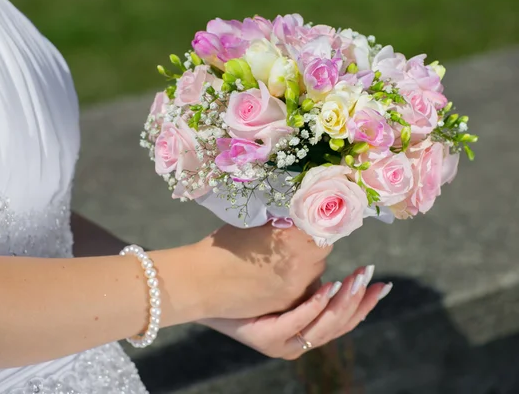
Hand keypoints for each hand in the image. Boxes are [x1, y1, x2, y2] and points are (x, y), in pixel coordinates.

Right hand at [192, 223, 331, 319]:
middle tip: (295, 239)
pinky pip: (306, 289)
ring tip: (284, 258)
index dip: (316, 222)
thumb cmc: (223, 246)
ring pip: (318, 271)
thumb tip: (303, 213)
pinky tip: (279, 275)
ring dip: (308, 263)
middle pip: (324, 248)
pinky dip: (299, 281)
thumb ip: (284, 220)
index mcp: (293, 236)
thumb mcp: (255, 223)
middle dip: (313, 243)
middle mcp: (301, 262)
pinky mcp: (288, 303)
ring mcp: (296, 285)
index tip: (309, 220)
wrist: (201, 281)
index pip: (323, 225)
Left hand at [199, 266, 392, 359]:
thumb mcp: (281, 274)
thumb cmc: (240, 275)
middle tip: (371, 276)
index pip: (344, 318)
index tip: (382, 283)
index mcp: (304, 326)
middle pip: (340, 325)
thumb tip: (328, 241)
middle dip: (359, 300)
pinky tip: (327, 287)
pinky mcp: (267, 339)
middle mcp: (297, 340)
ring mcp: (282, 343)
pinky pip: (297, 323)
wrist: (201, 285)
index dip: (365, 303)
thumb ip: (305, 271)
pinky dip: (315, 306)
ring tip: (354, 279)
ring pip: (323, 326)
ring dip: (343, 302)